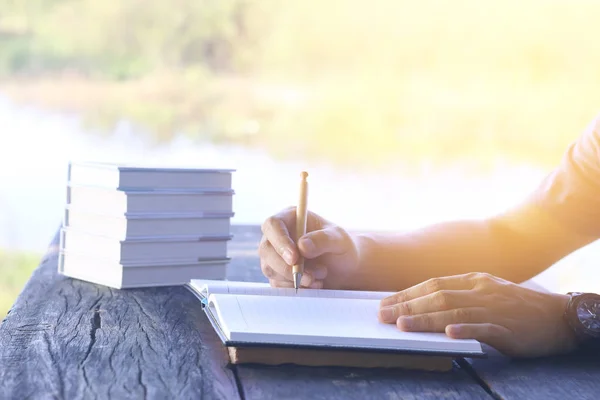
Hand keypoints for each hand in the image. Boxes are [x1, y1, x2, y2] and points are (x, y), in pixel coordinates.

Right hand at [258, 207, 358, 288]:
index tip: (294, 258)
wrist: (344, 268)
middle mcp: (278, 235)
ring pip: (270, 269)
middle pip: (266, 249)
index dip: (279, 241)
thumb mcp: (340, 240)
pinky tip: (315, 283)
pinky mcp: (277, 273)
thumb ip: (323, 240)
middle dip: (287, 267)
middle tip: (311, 276)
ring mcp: (275, 255)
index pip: (272, 224)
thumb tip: (302, 246)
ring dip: (294, 278)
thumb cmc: (342, 248)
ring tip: (320, 276)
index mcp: (290, 218)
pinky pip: (277, 284)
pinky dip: (296, 287)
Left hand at [377, 272, 577, 356]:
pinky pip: (484, 328)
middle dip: (407, 306)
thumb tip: (424, 305)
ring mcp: (494, 308)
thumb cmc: (515, 307)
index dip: (407, 294)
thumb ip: (458, 296)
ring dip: (425, 318)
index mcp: (473, 280)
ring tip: (402, 325)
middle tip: (383, 316)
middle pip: (437, 296)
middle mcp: (480, 290)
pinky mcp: (508, 328)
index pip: (433, 284)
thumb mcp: (485, 293)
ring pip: (454, 311)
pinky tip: (448, 333)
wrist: (557, 316)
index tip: (386, 303)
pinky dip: (465, 330)